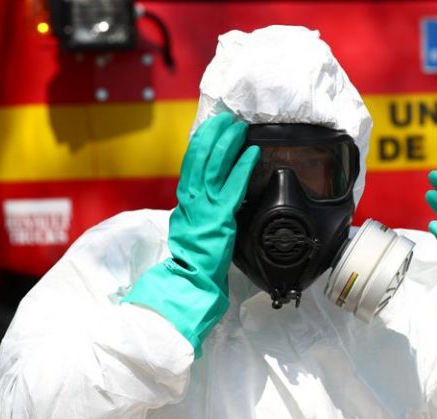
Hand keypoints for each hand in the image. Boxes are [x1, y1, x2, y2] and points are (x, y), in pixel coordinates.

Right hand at [124, 113, 259, 354]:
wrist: (189, 279)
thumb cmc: (194, 258)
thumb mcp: (190, 227)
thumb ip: (198, 209)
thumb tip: (206, 196)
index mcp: (184, 200)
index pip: (191, 163)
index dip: (202, 142)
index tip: (212, 127)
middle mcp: (190, 198)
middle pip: (199, 156)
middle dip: (214, 134)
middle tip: (228, 120)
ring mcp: (204, 206)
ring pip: (213, 164)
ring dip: (228, 143)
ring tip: (240, 128)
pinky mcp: (219, 217)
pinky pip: (233, 186)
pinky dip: (243, 167)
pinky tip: (252, 154)